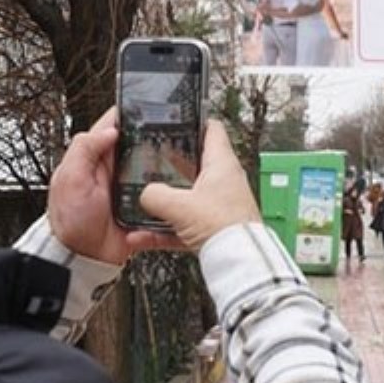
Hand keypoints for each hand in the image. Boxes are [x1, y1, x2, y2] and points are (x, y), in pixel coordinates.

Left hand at [47, 108, 179, 263]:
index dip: (129, 112)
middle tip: (177, 129)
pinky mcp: (142, 207)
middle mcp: (113, 170)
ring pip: (154, 167)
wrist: (82, 259)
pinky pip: (160, 195)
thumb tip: (110, 128)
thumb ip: (84, 150)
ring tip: (186, 155)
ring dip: (166, 164)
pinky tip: (180, 185)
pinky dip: (169, 191)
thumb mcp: (70, 179)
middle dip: (156, 136)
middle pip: (140, 144)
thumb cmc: (69, 222)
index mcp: (94, 158)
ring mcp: (129, 188)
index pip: (113, 125)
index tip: (148, 103)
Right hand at [140, 119, 259, 249]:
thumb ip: (156, 195)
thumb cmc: (225, 227)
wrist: (239, 261)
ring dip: (166, 201)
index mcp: (222, 163)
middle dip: (171, 164)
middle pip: (195, 163)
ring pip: (188, 196)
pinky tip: (143, 236)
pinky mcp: (215, 226)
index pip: (212, 130)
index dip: (195, 121)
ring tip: (144, 201)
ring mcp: (220, 204)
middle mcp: (224, 181)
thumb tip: (146, 194)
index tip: (178, 120)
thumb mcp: (180, 205)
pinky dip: (165, 229)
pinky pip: (184, 223)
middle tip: (152, 161)